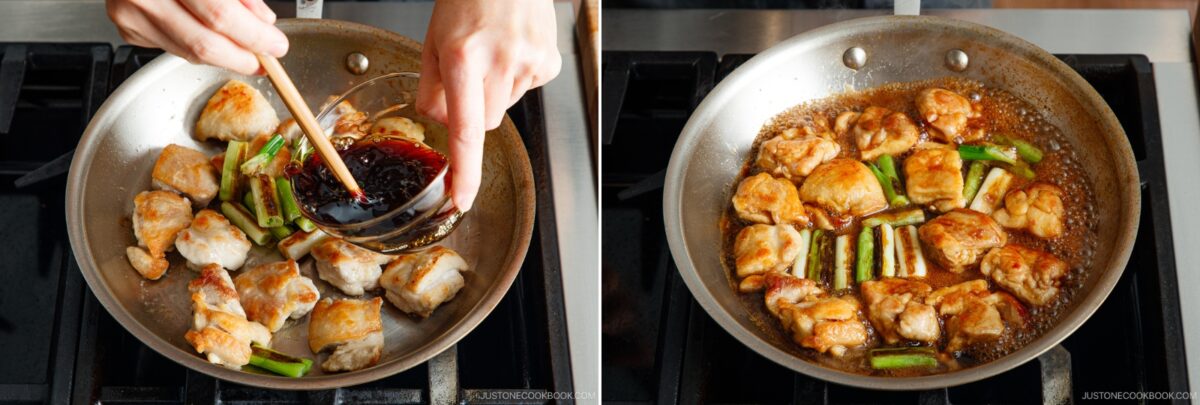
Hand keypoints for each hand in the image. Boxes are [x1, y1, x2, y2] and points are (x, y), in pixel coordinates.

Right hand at [106, 0, 287, 74]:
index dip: (253, 35)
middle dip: (242, 56)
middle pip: (203, 42)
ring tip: (246, 50)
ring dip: (224, 56)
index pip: (219, 14)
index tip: (275, 44)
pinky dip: (199, 48)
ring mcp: (132, 13)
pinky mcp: (128, 26)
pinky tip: (212, 37)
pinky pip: (173, 48)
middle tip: (267, 57)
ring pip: (189, 52)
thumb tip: (263, 21)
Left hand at [416, 0, 561, 211]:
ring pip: (506, 106)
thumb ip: (431, 85)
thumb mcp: (435, 37)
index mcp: (463, 57)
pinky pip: (526, 89)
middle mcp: (499, 62)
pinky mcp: (548, 63)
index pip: (465, 128)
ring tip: (493, 52)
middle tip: (470, 74)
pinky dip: (516, 77)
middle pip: (486, 122)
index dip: (464, 169)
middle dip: (475, 109)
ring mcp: (528, 63)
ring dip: (495, 90)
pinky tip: (512, 49)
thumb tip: (438, 120)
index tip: (461, 197)